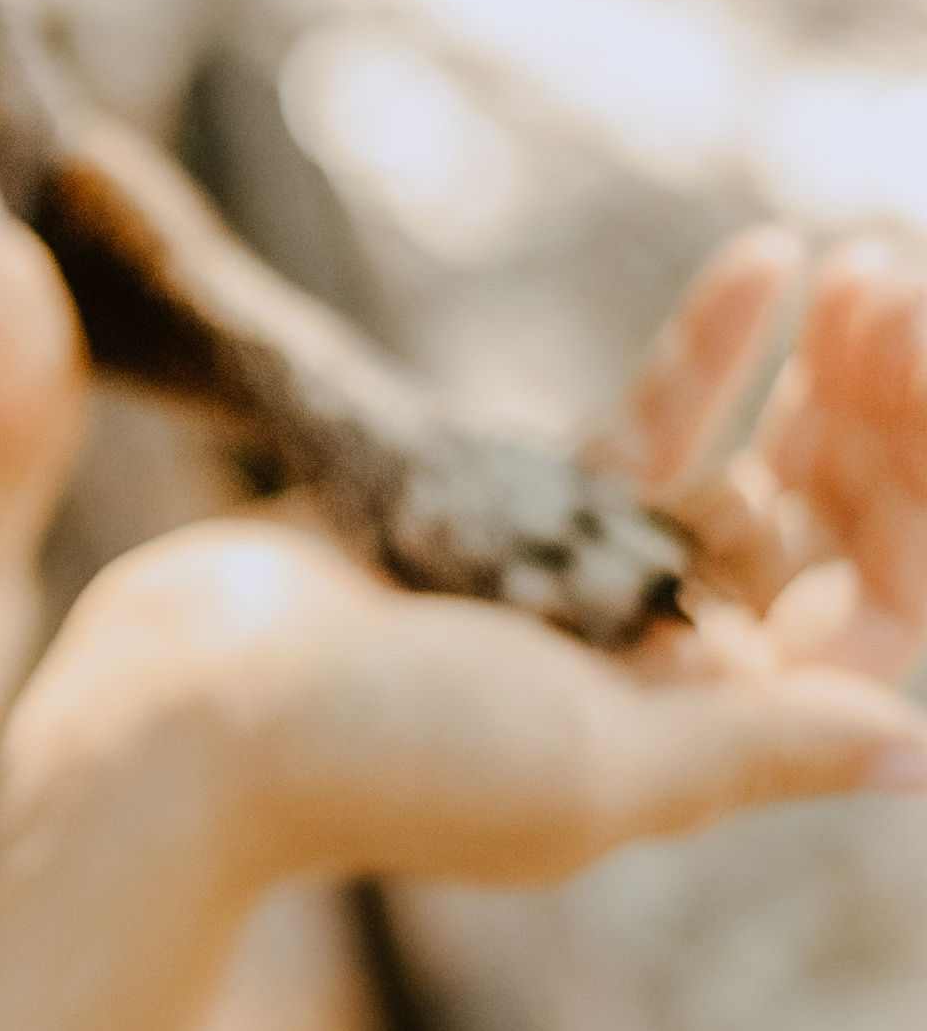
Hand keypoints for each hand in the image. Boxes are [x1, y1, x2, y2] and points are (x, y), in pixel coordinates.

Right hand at [5, 226, 926, 897]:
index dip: (924, 509)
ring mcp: (576, 590)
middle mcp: (656, 675)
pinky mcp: (498, 516)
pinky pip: (632, 430)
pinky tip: (763, 263)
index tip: (925, 378)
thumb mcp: (591, 767)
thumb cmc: (375, 758)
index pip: (876, 629)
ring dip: (809, 378)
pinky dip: (703, 354)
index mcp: (697, 751)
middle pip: (821, 543)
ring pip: (738, 475)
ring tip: (859, 266)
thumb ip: (758, 749)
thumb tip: (920, 751)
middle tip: (902, 299)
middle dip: (879, 425)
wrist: (178, 706)